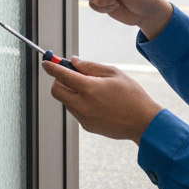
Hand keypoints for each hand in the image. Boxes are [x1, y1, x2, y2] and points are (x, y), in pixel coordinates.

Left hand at [44, 56, 161, 141]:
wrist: (142, 122)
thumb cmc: (131, 95)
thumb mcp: (113, 73)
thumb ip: (90, 67)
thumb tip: (73, 61)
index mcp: (90, 89)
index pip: (62, 76)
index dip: (52, 67)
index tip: (46, 63)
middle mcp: (83, 105)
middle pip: (56, 91)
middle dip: (59, 81)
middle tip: (70, 75)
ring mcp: (83, 118)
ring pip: (66, 101)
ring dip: (71, 92)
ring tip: (92, 89)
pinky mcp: (87, 126)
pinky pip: (76, 111)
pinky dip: (80, 103)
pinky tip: (98, 102)